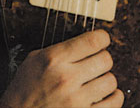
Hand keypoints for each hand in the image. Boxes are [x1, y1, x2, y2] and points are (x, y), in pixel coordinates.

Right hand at [0, 30, 123, 107]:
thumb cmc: (25, 87)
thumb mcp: (34, 59)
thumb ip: (58, 50)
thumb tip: (82, 44)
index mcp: (54, 59)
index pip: (91, 42)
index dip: (102, 37)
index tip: (102, 38)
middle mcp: (67, 78)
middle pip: (105, 60)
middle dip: (103, 57)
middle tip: (97, 58)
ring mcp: (77, 99)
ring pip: (111, 81)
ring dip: (106, 77)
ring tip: (97, 78)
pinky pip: (113, 103)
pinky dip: (114, 96)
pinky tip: (106, 93)